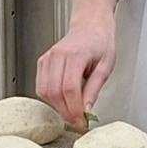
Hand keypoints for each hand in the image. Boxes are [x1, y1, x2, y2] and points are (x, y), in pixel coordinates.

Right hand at [38, 0, 122, 129]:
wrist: (90, 25)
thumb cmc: (100, 42)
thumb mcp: (105, 67)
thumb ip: (94, 90)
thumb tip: (86, 111)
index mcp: (76, 54)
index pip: (69, 89)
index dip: (74, 109)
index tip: (82, 121)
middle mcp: (58, 55)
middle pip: (54, 92)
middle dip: (66, 111)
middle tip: (78, 121)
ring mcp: (47, 58)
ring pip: (44, 91)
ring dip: (57, 106)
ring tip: (72, 110)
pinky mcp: (42, 62)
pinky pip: (41, 86)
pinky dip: (50, 98)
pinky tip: (63, 99)